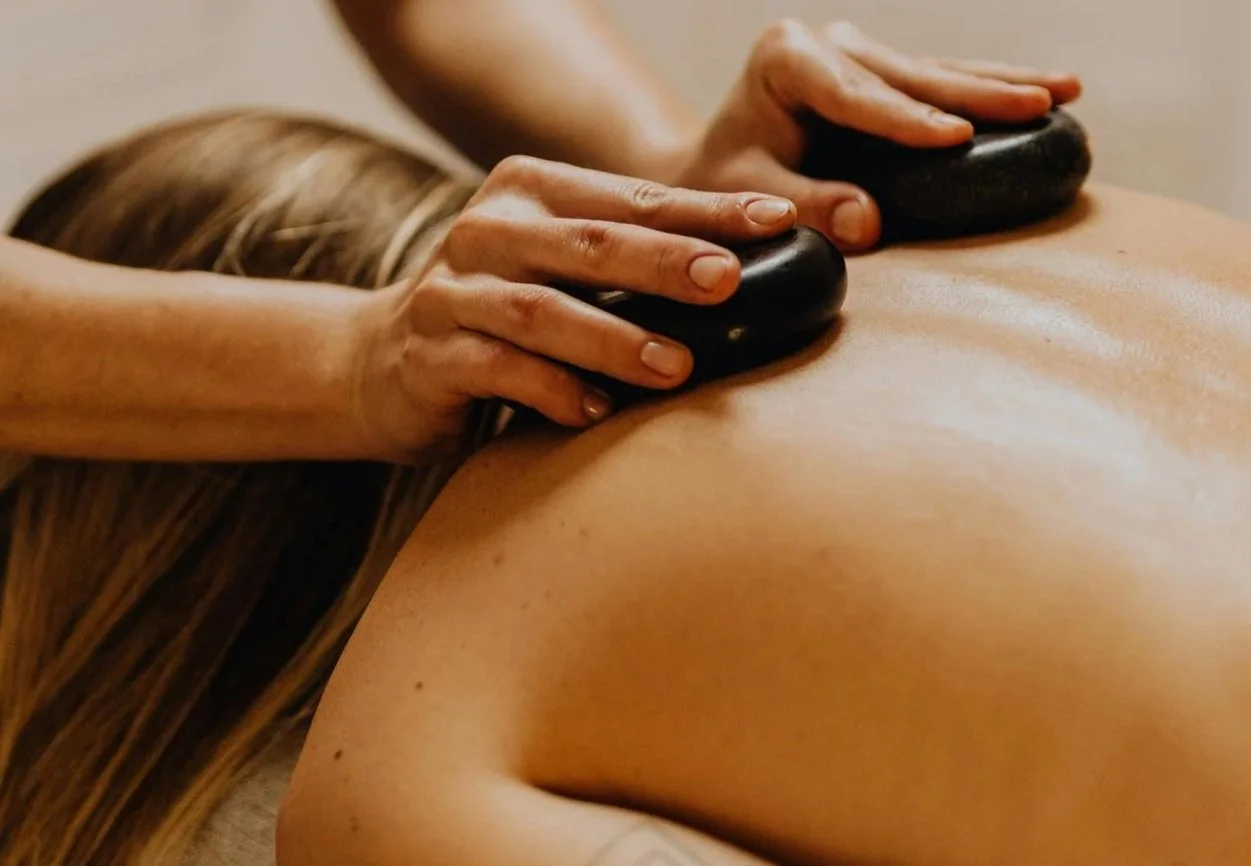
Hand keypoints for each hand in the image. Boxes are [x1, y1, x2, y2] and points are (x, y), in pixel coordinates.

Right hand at [350, 155, 798, 462]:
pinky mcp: (428, 356)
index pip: (633, 199)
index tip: (779, 221)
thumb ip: (626, 260)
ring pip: (543, 311)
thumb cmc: (498, 313)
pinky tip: (597, 412)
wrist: (376, 362)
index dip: (707, 210)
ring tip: (679, 366)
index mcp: (529, 192)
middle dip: (667, 261)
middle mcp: (485, 230)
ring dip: (615, 339)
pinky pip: (498, 372)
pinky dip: (552, 391)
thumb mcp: (557, 267)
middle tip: (731, 280)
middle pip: (591, 244)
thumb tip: (747, 268)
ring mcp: (450, 293)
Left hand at [665, 19, 1081, 249]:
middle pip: (910, 74)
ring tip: (1067, 90)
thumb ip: (804, 207)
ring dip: (1004, 83)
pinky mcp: (881, 69)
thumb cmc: (724, 183)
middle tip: (1040, 105)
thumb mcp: (747, 197)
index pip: (855, 95)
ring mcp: (858, 50)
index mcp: (786, 58)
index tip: (956, 137)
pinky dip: (991, 89)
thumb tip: (868, 223)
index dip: (906, 119)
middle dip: (978, 93)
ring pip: (938, 71)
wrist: (714, 167)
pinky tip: (1048, 90)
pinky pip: (941, 82)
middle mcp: (826, 41)